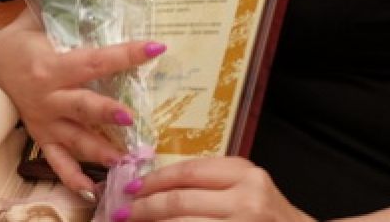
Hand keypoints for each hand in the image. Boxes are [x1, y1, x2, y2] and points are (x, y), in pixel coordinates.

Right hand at [0, 20, 165, 192]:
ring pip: (74, 139)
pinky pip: (57, 161)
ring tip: (125, 160)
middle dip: (106, 113)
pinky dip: (73, 178)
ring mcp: (45, 121)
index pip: (94, 60)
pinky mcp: (42, 137)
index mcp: (51, 64)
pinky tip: (92, 190)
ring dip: (99, 151)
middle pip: (82, 105)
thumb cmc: (26, 37)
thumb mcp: (40, 16)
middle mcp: (49, 96)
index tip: (156, 48)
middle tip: (131, 118)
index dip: (125, 54)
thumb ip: (66, 3)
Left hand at [125, 158, 313, 221]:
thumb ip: (211, 185)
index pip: (187, 172)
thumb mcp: (247, 189)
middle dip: (143, 208)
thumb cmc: (269, 217)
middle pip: (179, 200)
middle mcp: (247, 198)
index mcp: (244, 173)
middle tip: (120, 213)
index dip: (153, 181)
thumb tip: (155, 188)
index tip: (130, 189)